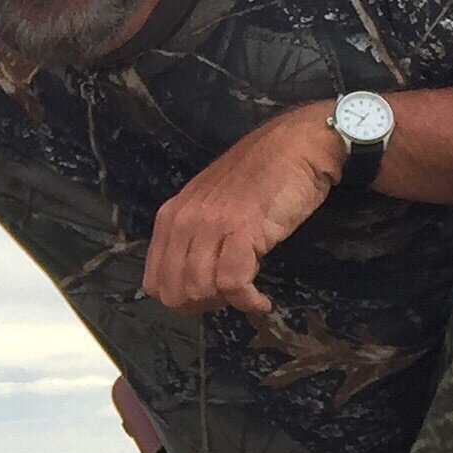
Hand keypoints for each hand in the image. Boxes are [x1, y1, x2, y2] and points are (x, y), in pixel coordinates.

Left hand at [141, 105, 344, 317]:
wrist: (298, 145)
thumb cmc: (261, 174)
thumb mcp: (212, 203)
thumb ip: (195, 234)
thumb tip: (192, 278)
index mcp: (171, 215)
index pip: (154, 281)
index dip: (179, 299)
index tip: (207, 297)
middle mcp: (184, 221)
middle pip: (174, 292)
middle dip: (201, 306)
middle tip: (229, 299)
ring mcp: (212, 225)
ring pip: (200, 289)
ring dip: (226, 303)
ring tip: (247, 296)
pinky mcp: (243, 231)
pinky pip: (233, 283)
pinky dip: (248, 301)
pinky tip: (260, 301)